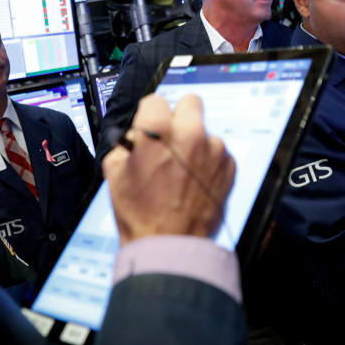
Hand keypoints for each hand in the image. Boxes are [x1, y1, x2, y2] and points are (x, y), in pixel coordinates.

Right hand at [103, 94, 235, 242]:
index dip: (150, 115)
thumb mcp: (115, 172)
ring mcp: (213, 149)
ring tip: (183, 171)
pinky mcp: (229, 165)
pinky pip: (218, 153)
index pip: (156, 100)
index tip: (151, 126)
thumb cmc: (141, 213)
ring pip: (205, 131)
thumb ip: (127, 143)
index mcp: (158, 131)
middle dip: (179, 117)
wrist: (170, 244)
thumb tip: (137, 134)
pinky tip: (195, 181)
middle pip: (190, 102)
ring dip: (195, 143)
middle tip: (172, 138)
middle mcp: (190, 133)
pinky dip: (209, 162)